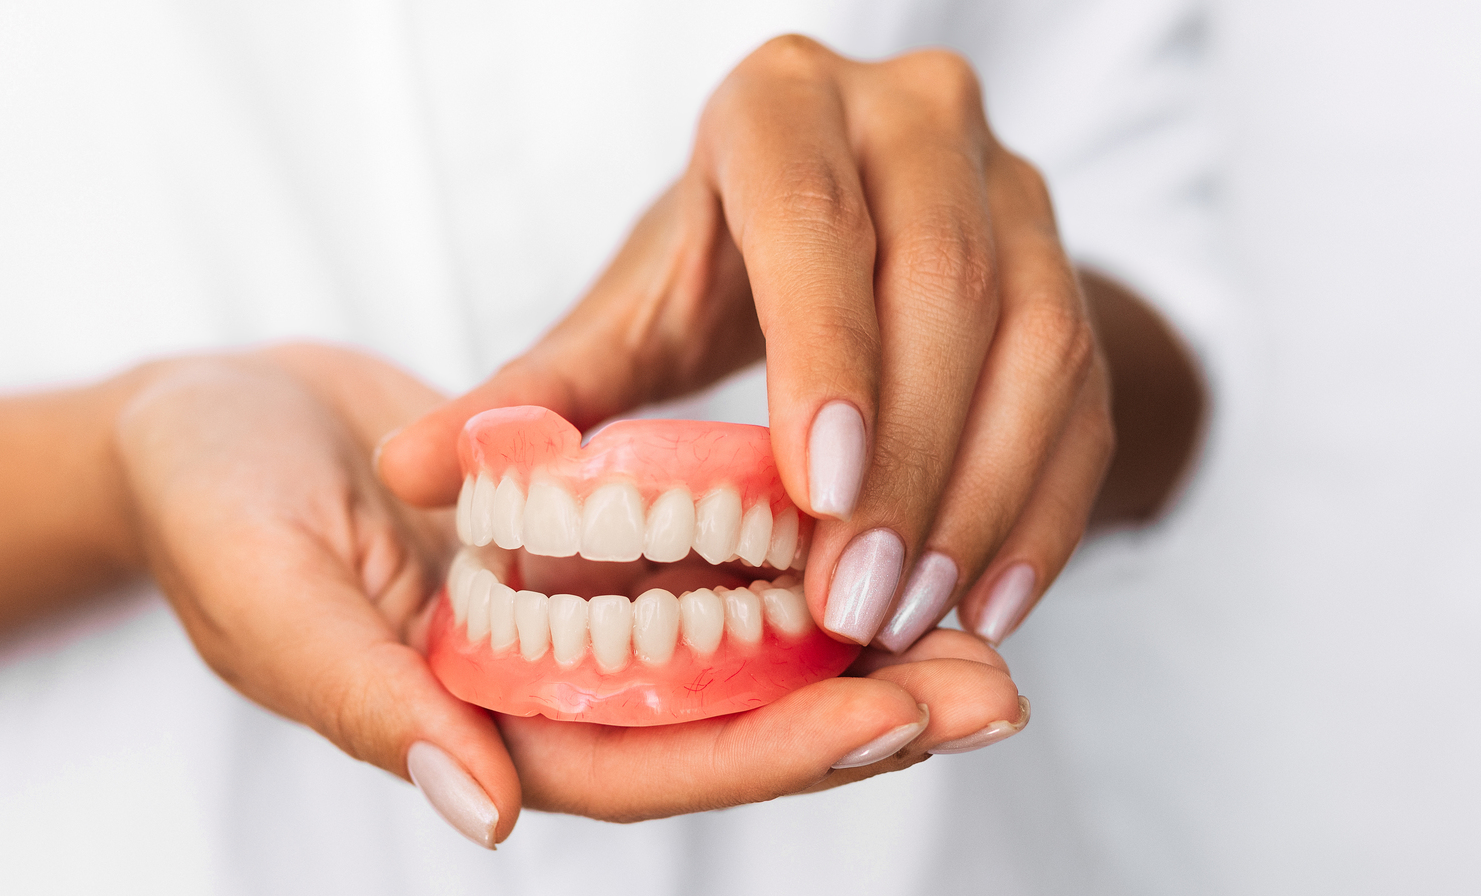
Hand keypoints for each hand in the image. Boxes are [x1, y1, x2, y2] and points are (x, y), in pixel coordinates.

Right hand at [117, 344, 1022, 845]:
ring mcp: (562, 613)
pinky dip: (788, 551)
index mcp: (464, 722)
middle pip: (716, 721)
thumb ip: (363, 696)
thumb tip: (479, 810)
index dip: (764, 751)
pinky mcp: (578, 538)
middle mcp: (534, 686)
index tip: (888, 720)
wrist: (199, 412)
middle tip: (994, 693)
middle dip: (854, 714)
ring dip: (850, 641)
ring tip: (983, 632)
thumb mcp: (266, 591)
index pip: (637, 762)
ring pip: (728, 645)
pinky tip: (884, 526)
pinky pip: (697, 555)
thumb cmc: (205, 501)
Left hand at [380, 36, 1112, 652]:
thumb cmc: (714, 269)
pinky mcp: (1072, 265)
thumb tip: (410, 471)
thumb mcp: (627, 314)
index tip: (814, 492)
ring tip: (917, 621)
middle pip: (943, 287)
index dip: (826, 350)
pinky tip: (995, 603)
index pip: (813, 216)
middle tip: (857, 605)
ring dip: (983, 497)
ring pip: (1038, 341)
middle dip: (907, 462)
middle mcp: (914, 116)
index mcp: (780, 107)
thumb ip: (538, 392)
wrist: (842, 238)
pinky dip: (1049, 507)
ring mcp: (1012, 183)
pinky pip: (1089, 390)